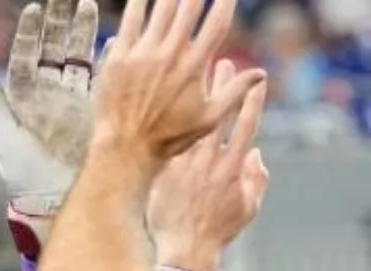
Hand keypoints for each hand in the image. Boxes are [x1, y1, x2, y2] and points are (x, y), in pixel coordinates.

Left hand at [0, 0, 97, 257]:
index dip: (31, 32)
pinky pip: (99, 79)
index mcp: (23, 97)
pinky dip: (105, 58)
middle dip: (59, 22)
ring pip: (77, 57)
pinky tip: (111, 37)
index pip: (27, 55)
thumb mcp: (4, 136)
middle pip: (53, 49)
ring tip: (88, 4)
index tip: (36, 8)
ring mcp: (71, 100)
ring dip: (82, 32)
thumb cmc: (23, 173)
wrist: (52, 199)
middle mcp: (47, 94)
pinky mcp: (92, 111)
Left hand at [91, 0, 265, 166]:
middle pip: (187, 10)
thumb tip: (261, 74)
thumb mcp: (208, 119)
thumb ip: (235, 93)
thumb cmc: (169, 137)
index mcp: (194, 68)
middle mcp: (170, 56)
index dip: (223, 4)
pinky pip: (130, 22)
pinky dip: (138, 3)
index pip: (216, 25)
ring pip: (160, 11)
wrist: (125, 147)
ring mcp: (143, 55)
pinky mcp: (119, 58)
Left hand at [147, 59, 268, 270]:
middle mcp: (207, 162)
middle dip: (219, 88)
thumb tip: (256, 155)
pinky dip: (166, 127)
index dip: (252, 102)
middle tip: (220, 63)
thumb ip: (256, 180)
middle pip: (214, 117)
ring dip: (189, 101)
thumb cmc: (218, 232)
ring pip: (187, 125)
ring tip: (190, 80)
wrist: (183, 249)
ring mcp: (183, 166)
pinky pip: (165, 145)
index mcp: (232, 168)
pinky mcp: (163, 173)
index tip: (256, 81)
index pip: (245, 126)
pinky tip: (161, 110)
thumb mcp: (248, 208)